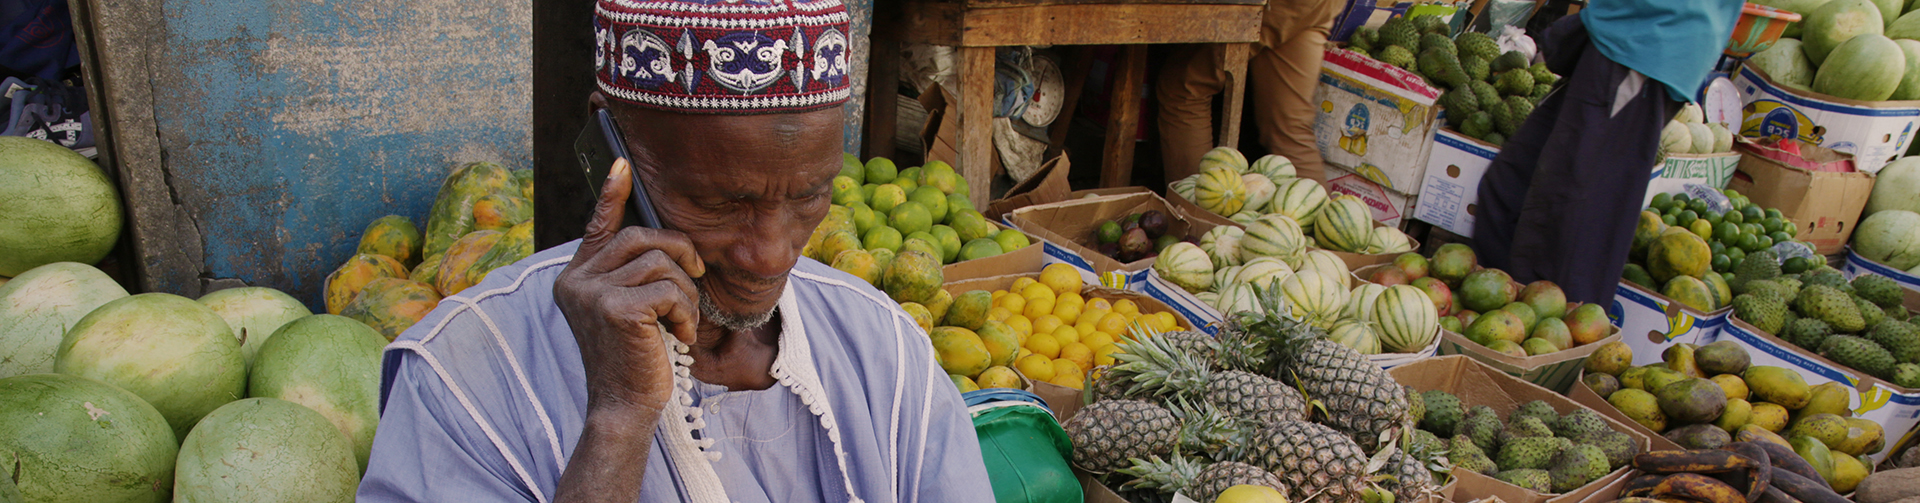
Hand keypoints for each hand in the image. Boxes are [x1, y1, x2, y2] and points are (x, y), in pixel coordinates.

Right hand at [553, 158, 704, 416]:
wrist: (623, 407)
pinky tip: (681, 336)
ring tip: (683, 321)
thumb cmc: (634, 359)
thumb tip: (663, 241)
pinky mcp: (616, 308)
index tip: (623, 163)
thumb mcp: (628, 310)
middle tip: (696, 279)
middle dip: (679, 252)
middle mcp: (576, 280)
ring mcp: (592, 293)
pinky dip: (686, 312)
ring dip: (685, 292)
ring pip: (660, 262)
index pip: (598, 225)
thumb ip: (632, 275)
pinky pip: (669, 289)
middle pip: (640, 235)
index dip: (611, 192)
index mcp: (576, 277)